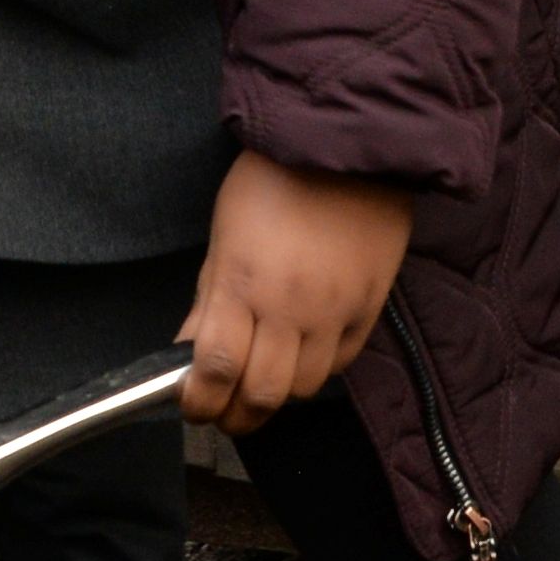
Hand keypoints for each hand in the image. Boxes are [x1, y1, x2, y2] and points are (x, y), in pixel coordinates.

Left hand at [182, 150, 411, 433]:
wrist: (344, 146)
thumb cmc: (273, 180)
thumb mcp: (223, 235)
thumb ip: (208, 300)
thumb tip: (190, 352)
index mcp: (243, 283)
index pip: (217, 370)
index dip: (199, 401)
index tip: (192, 405)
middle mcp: (291, 307)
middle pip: (263, 394)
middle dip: (235, 414)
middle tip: (223, 409)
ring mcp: (335, 311)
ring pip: (304, 388)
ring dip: (277, 393)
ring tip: (262, 377)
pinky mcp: (369, 308)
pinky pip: (341, 363)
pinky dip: (316, 370)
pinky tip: (300, 354)